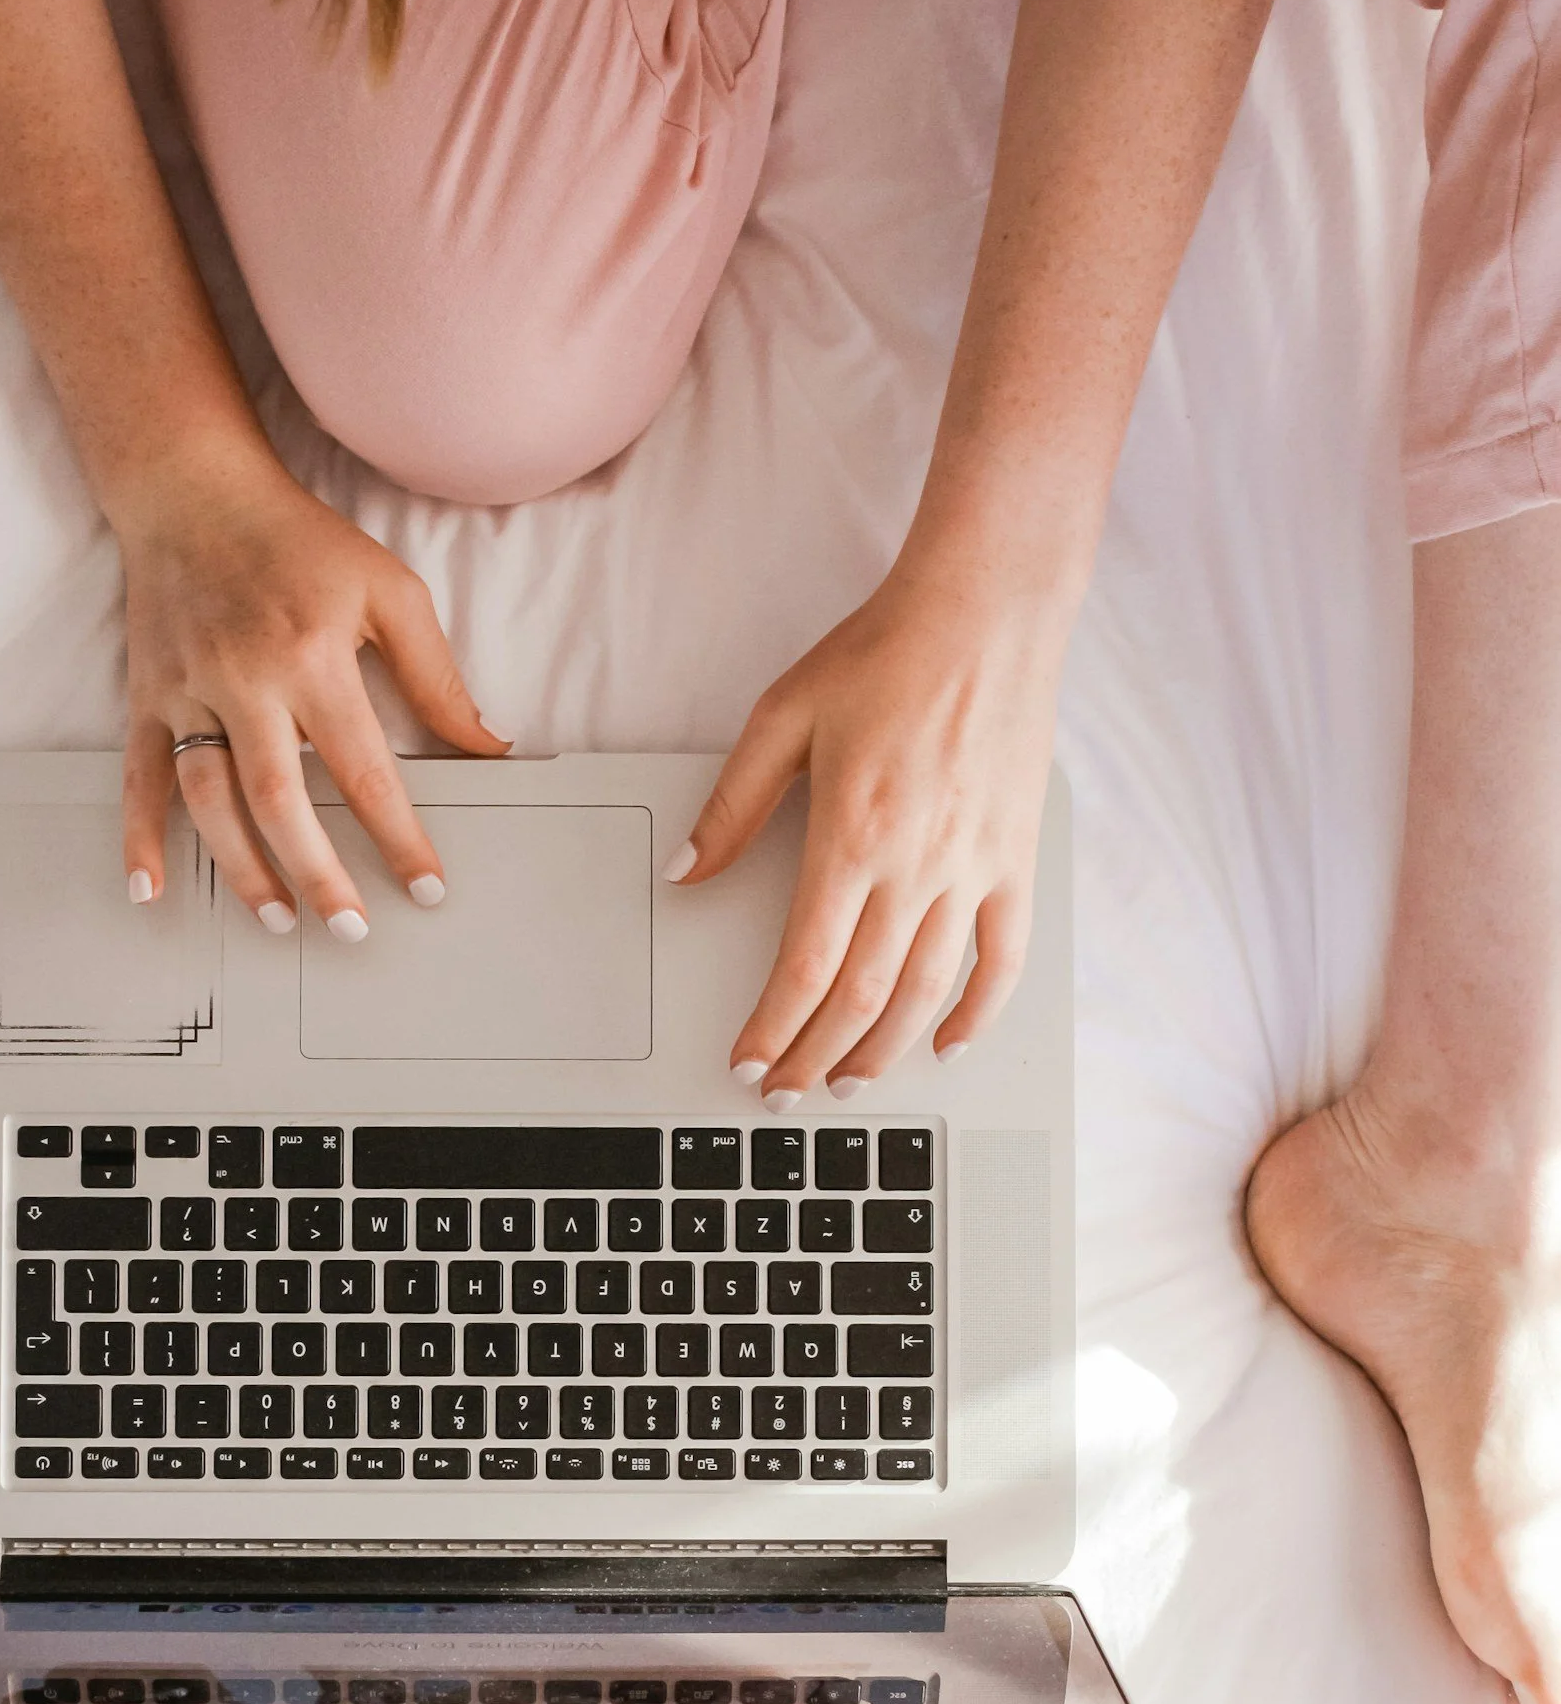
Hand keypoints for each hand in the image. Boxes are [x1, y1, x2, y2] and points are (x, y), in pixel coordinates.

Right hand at [118, 442, 507, 931]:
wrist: (193, 488)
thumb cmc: (300, 541)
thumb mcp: (390, 591)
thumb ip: (437, 677)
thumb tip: (487, 748)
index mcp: (313, 657)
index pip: (364, 770)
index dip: (399, 837)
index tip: (426, 888)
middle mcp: (245, 680)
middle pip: (281, 800)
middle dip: (319, 874)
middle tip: (353, 930)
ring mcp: (188, 691)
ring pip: (210, 799)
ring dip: (242, 869)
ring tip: (279, 920)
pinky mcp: (147, 695)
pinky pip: (138, 775)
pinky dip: (139, 836)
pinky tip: (150, 889)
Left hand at [667, 548, 1065, 1101]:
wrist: (985, 611)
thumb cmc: (885, 654)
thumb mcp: (783, 717)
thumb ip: (733, 805)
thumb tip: (687, 872)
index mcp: (851, 836)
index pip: (806, 965)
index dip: (774, 1028)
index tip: (750, 1063)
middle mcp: (916, 865)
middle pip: (862, 995)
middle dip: (817, 1056)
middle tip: (786, 1091)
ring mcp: (973, 868)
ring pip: (927, 990)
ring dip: (885, 1050)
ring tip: (849, 1084)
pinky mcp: (1015, 859)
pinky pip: (1003, 957)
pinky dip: (979, 1011)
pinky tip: (949, 1045)